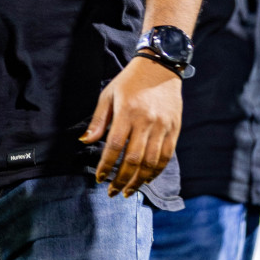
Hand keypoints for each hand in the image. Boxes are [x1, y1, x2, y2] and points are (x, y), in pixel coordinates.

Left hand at [81, 56, 181, 196]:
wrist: (160, 67)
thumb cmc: (129, 81)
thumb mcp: (108, 95)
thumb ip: (98, 120)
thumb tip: (85, 142)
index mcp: (126, 112)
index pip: (114, 146)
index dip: (106, 166)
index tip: (99, 178)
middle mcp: (146, 121)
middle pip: (133, 159)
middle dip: (121, 180)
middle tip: (113, 192)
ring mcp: (162, 126)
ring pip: (151, 162)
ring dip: (139, 181)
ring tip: (128, 191)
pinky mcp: (174, 129)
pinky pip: (166, 156)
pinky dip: (156, 171)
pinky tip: (146, 179)